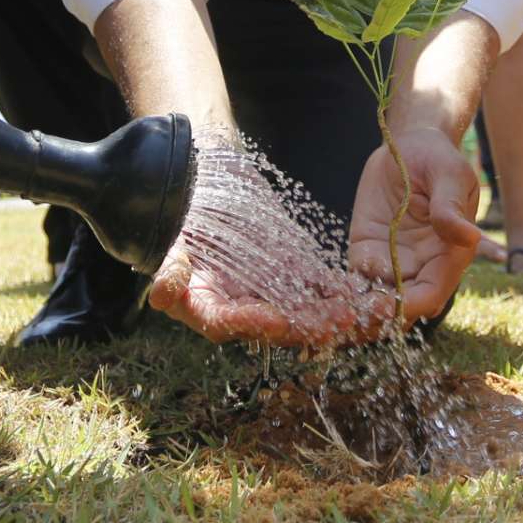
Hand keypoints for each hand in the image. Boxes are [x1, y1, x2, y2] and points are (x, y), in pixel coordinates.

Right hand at [147, 242, 360, 346]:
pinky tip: (361, 291)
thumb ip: (170, 271)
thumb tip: (161, 292)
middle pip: (275, 324)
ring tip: (356, 313)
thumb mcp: (170, 246)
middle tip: (333, 324)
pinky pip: (318, 288)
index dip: (251, 324)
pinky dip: (338, 290)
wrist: (206, 197)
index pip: (228, 323)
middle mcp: (244, 308)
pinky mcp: (293, 275)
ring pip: (303, 311)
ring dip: (330, 314)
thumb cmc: (184, 226)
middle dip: (306, 325)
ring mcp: (272, 294)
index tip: (275, 321)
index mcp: (209, 307)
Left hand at [348, 129, 482, 327]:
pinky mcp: (368, 253)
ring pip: (377, 301)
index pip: (432, 292)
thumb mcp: (447, 174)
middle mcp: (423, 266)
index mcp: (449, 254)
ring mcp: (394, 262)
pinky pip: (356, 280)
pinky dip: (341, 292)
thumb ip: (450, 205)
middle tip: (349, 318)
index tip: (386, 306)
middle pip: (403, 308)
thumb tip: (469, 237)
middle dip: (377, 318)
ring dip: (355, 312)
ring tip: (329, 314)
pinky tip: (321, 295)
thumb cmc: (436, 156)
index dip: (412, 305)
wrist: (408, 144)